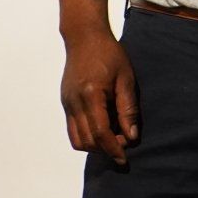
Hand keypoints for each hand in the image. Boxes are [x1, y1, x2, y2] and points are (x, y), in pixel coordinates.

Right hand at [60, 28, 138, 165]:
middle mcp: (75, 102)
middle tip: (124, 144)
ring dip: (95, 145)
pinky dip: (86, 136)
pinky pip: (73, 129)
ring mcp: (67, 103)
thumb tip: (131, 136)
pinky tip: (103, 129)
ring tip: (114, 138)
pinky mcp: (65, 102)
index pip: (100, 132)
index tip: (124, 160)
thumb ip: (128, 108)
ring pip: (77, 139)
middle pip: (87, 140)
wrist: (85, 38)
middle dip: (105, 149)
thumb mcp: (126, 79)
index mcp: (91, 94)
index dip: (113, 149)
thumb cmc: (110, 54)